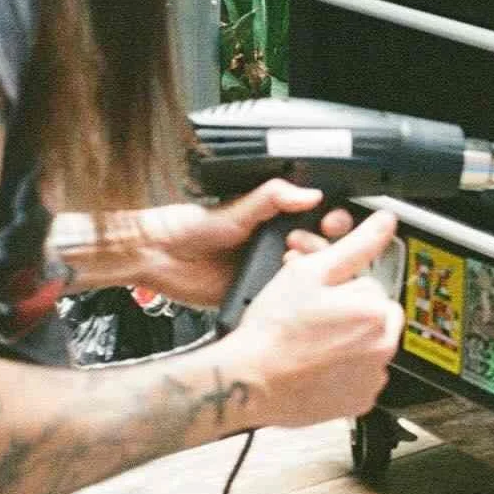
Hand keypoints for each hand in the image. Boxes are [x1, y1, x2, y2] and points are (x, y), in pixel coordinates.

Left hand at [124, 182, 354, 308]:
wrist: (160, 257)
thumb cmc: (191, 227)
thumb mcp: (238, 208)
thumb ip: (274, 198)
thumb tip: (311, 194)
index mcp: (277, 220)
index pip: (320, 218)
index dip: (333, 220)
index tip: (332, 221)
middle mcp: (277, 245)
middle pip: (322, 249)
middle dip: (323, 246)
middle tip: (301, 242)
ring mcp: (269, 272)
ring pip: (308, 276)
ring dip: (310, 272)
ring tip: (290, 262)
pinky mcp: (259, 297)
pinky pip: (285, 300)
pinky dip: (292, 297)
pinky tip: (286, 289)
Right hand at [228, 210, 403, 426]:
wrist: (249, 380)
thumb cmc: (273, 329)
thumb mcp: (310, 272)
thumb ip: (354, 245)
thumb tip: (384, 222)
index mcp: (375, 311)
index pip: (369, 285)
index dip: (340, 286)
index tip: (319, 296)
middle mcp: (382, 347)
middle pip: (373, 315)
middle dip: (349, 311)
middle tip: (314, 318)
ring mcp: (372, 378)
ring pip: (368, 345)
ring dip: (348, 340)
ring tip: (312, 342)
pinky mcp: (360, 402)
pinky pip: (360, 376)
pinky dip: (345, 370)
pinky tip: (317, 364)